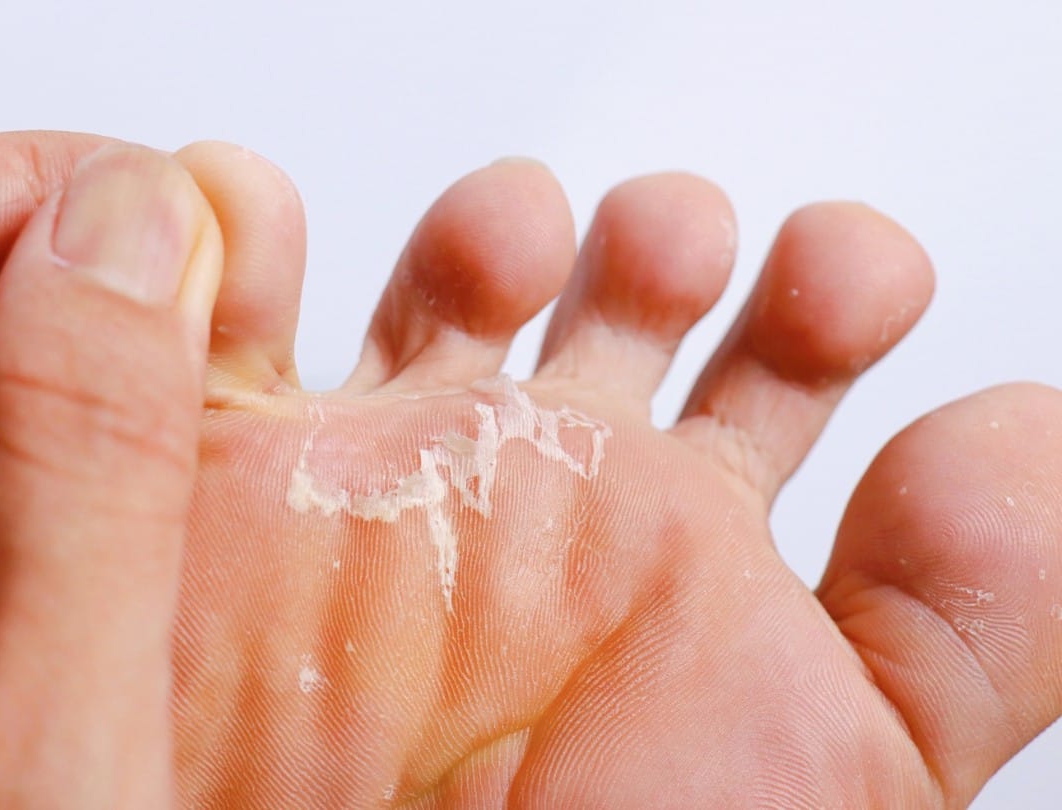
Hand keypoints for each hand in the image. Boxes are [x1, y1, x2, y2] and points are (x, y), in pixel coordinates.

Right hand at [131, 152, 1061, 806]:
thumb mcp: (837, 771)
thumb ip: (962, 610)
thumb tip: (1019, 427)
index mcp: (684, 558)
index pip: (772, 381)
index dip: (825, 301)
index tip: (841, 277)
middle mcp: (544, 505)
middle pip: (617, 310)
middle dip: (662, 245)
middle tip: (673, 242)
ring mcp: (392, 477)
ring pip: (451, 292)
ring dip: (495, 231)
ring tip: (515, 242)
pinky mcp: (245, 468)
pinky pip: (246, 319)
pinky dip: (265, 249)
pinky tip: (321, 259)